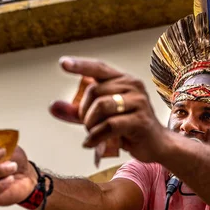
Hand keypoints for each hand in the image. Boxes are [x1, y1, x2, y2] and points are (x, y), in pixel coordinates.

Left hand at [50, 57, 166, 162]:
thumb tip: (53, 107)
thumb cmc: (129, 129)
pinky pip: (110, 125)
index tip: (63, 63)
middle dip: (84, 111)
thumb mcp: (101, 118)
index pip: (99, 68)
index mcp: (123, 80)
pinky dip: (96, 136)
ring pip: (101, 106)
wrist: (157, 145)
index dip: (80, 65)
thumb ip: (78, 112)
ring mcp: (138, 102)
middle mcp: (132, 86)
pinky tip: (91, 143)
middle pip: (95, 90)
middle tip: (87, 126)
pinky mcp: (140, 120)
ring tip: (91, 134)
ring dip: (90, 124)